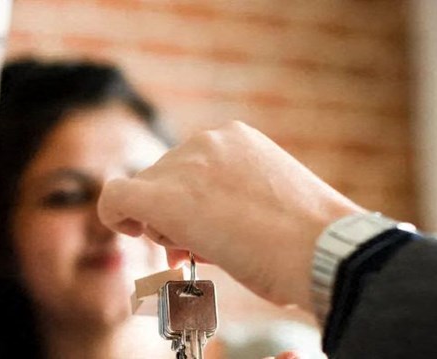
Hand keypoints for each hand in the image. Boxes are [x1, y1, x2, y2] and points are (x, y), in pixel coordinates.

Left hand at [98, 121, 363, 308]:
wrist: (321, 249)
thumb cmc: (307, 242)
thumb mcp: (269, 207)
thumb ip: (227, 207)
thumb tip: (190, 233)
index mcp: (237, 139)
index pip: (190, 168)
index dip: (189, 199)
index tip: (204, 228)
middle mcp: (207, 142)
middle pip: (164, 178)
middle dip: (171, 215)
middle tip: (193, 250)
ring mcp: (184, 166)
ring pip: (145, 192)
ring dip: (160, 224)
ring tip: (199, 250)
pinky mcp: (162, 196)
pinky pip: (117, 197)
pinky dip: (115, 214)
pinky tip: (130, 230)